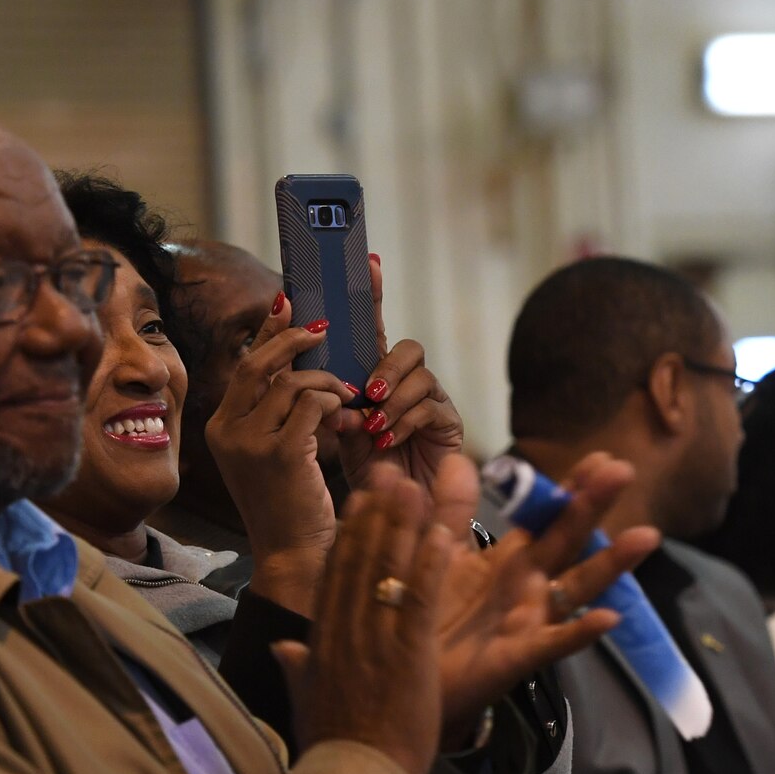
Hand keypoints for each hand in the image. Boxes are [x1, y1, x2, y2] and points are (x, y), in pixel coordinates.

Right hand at [207, 294, 357, 613]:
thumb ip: (276, 411)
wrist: (294, 555)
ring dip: (327, 381)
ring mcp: (250, 443)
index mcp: (220, 427)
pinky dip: (333, 402)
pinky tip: (345, 416)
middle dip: (294, 338)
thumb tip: (299, 365)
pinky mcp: (280, 453)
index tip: (288, 302)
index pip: (245, 365)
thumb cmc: (291, 504)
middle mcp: (226, 431)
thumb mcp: (273, 451)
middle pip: (258, 362)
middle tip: (324, 328)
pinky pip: (311, 405)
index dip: (268, 330)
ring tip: (347, 395)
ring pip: (291, 382)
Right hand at [272, 465, 451, 773]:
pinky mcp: (406, 657)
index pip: (335, 577)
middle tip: (388, 474)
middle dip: (375, 515)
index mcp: (322, 643)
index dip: (349, 534)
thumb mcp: (308, 702)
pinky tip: (443, 535)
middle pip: (358, 562)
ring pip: (387, 572)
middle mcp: (345, 634)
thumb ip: (298, 668)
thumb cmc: (333, 750)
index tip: (359, 501)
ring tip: (415, 487)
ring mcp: (375, 643)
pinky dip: (430, 566)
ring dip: (403, 526)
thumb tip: (282, 648)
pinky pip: (419, 601)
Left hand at [336, 254, 464, 494]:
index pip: (373, 329)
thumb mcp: (338, 430)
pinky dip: (404, 422)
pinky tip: (388, 440)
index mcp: (376, 375)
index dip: (373, 295)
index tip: (368, 262)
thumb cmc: (366, 467)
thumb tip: (325, 387)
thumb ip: (332, 402)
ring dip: (393, 400)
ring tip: (374, 426)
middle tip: (366, 392)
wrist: (392, 512)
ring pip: (421, 376)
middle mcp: (407, 382)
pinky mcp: (449, 424)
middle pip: (408, 347)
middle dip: (386, 367)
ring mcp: (431, 400)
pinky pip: (431, 408)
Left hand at [427, 453, 656, 739]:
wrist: (412, 676)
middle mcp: (530, 584)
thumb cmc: (431, 615)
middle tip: (623, 471)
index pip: (547, 515)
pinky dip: (582, 631)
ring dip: (611, 563)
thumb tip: (459, 459)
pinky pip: (556, 642)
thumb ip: (449, 509)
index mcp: (510, 557)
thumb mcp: (439, 555)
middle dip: (594, 506)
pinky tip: (609, 618)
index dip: (572, 487)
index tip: (600, 457)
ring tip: (646, 536)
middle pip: (568, 539)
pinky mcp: (520, 656)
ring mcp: (531, 620)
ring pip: (578, 587)